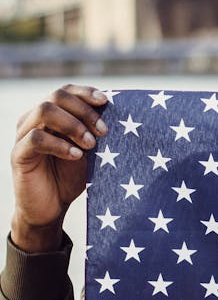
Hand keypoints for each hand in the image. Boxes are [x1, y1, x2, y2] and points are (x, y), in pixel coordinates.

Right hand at [10, 84, 108, 252]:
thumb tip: (117, 112)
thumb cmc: (70, 176)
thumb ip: (93, 131)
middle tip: (103, 131)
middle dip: (84, 111)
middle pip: (56, 97)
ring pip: (45, 111)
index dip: (85, 93)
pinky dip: (59, 144)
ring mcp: (23, 135)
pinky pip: (36, 139)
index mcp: (50, 115)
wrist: (51, 208)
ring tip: (91, 144)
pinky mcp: (18, 154)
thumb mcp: (87, 151)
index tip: (106, 102)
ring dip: (73, 125)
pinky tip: (76, 156)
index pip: (65, 91)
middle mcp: (34, 119)